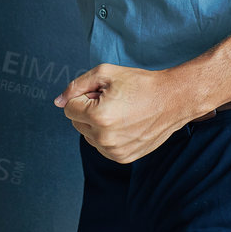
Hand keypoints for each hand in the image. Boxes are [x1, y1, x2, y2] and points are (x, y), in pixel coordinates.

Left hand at [54, 64, 209, 163]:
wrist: (172, 100)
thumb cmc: (140, 84)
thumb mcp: (105, 73)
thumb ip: (76, 86)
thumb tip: (58, 102)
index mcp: (99, 116)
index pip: (68, 108)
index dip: (83, 96)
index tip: (101, 92)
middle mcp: (104, 138)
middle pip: (76, 122)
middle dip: (88, 109)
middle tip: (112, 100)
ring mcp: (114, 151)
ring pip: (88, 135)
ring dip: (97, 123)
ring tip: (120, 112)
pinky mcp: (123, 158)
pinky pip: (101, 146)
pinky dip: (107, 135)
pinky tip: (125, 124)